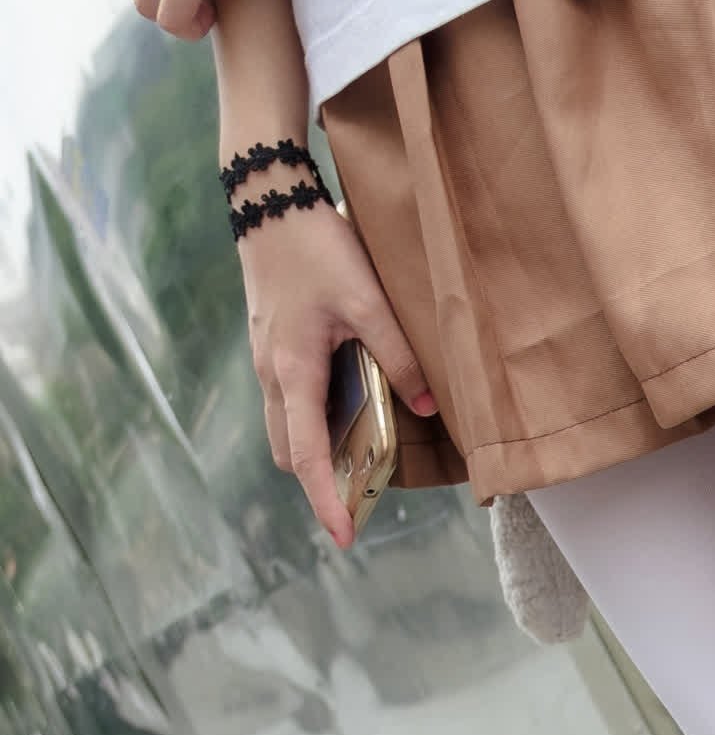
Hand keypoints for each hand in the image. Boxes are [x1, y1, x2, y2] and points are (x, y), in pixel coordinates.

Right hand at [237, 190, 437, 549]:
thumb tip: (428, 404)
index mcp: (292, 372)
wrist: (269, 200)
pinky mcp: (273, 346)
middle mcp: (272, 375)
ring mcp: (267, 361)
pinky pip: (290, 401)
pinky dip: (315, 419)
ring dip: (317, 449)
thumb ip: (398, 353)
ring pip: (287, 428)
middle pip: (290, 452)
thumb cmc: (317, 247)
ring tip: (364, 455)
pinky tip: (352, 406)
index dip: (326, 500)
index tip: (345, 534)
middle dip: (322, 480)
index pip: (305, 456)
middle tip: (364, 496)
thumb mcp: (367, 300)